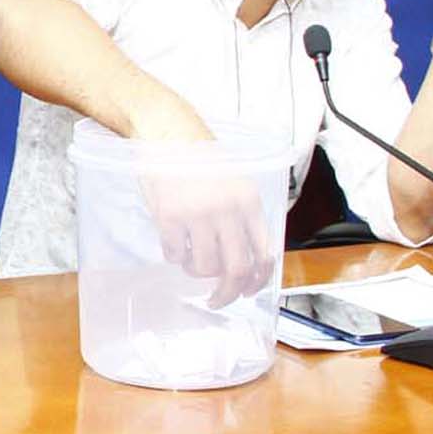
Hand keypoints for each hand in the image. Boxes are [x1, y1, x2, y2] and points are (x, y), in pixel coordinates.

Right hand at [142, 172, 275, 307]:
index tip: (248, 292)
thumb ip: (242, 218)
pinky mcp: (169, 216)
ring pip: (204, 267)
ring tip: (189, 258)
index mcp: (249, 202)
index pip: (265, 254)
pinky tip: (172, 242)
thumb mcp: (234, 185)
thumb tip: (242, 263)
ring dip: (195, 270)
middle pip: (236, 269)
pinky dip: (173, 256)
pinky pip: (175, 254)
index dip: (258, 281)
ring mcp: (198, 213)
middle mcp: (228, 209)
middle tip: (217, 300)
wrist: (167, 133)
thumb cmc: (199, 160)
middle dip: (228, 293)